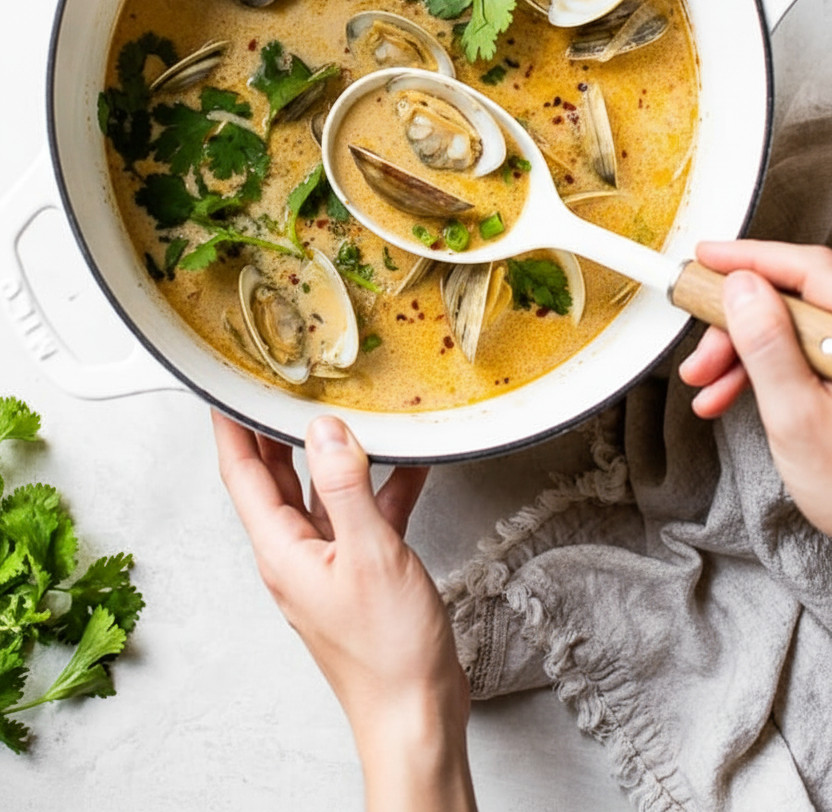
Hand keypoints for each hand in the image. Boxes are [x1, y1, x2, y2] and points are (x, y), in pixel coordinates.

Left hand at [211, 410, 476, 811]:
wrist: (415, 712)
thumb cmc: (387, 653)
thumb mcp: (369, 555)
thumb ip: (345, 486)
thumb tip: (324, 429)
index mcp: (281, 549)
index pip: (241, 472)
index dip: (230, 424)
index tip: (226, 384)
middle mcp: (296, 553)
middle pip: (274, 476)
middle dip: (275, 428)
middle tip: (282, 382)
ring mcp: (328, 562)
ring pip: (321, 491)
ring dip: (332, 452)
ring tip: (345, 408)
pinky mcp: (360, 571)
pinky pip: (362, 514)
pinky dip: (381, 485)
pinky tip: (409, 462)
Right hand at [679, 239, 831, 535]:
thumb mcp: (797, 419)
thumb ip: (768, 348)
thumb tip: (743, 289)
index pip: (809, 269)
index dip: (752, 259)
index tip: (708, 259)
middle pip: (795, 300)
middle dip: (737, 323)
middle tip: (702, 351)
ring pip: (792, 328)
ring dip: (743, 351)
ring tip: (707, 385)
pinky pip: (802, 354)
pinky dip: (764, 370)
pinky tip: (732, 394)